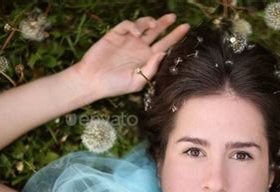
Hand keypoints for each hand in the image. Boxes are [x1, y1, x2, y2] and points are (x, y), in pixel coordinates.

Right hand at [71, 14, 189, 99]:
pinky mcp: (115, 35)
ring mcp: (127, 40)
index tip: (186, 28)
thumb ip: (151, 68)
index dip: (175, 36)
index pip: (165, 45)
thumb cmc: (115, 86)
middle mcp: (139, 48)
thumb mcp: (138, 82)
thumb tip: (162, 53)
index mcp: (147, 59)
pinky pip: (127, 25)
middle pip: (156, 32)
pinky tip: (135, 33)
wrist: (93, 82)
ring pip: (142, 25)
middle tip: (173, 17)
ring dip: (149, 22)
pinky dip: (133, 25)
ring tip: (154, 24)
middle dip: (165, 23)